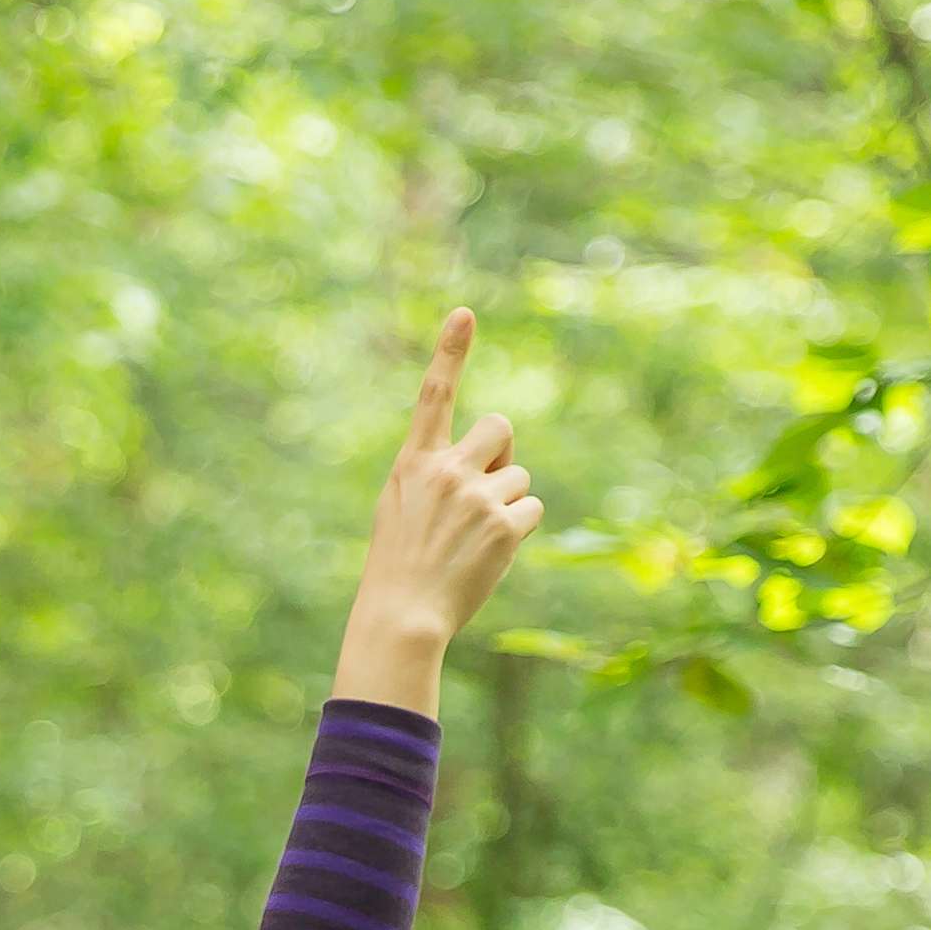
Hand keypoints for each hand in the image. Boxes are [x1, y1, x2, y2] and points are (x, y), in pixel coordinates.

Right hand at [335, 309, 543, 713]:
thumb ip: (436, 473)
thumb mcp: (400, 506)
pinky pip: (531, 510)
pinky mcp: (503, 526)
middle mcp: (446, 470)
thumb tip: (488, 459)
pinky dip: (518, 530)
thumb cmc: (399, 564)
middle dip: (502, 454)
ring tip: (474, 538)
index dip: (450, 352)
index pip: (434, 396)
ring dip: (507, 502)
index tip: (465, 314)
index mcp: (415, 462)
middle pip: (501, 428)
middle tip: (480, 494)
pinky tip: (491, 552)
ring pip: (519, 477)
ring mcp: (476, 497)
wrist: (402, 615)